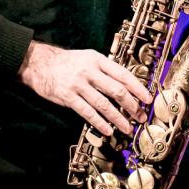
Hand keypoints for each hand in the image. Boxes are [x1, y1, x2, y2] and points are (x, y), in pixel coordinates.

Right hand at [18, 41, 152, 135]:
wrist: (40, 63)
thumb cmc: (68, 62)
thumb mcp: (88, 58)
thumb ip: (105, 69)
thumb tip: (125, 85)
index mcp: (98, 60)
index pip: (123, 74)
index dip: (138, 88)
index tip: (147, 98)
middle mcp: (90, 71)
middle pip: (117, 90)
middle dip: (132, 105)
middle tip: (140, 116)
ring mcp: (79, 84)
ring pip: (104, 104)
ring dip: (118, 118)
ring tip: (127, 127)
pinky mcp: (68, 97)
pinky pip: (87, 113)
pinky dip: (100, 123)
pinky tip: (108, 130)